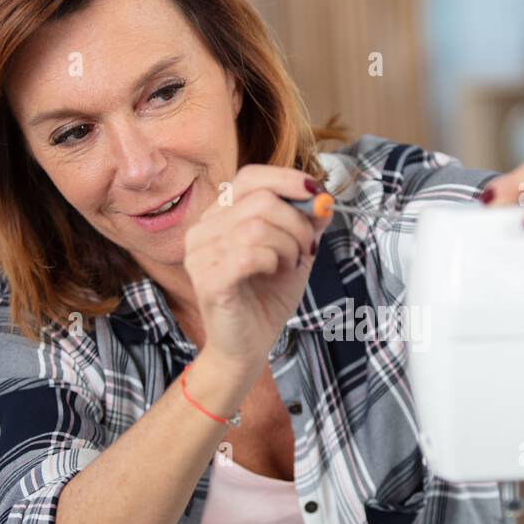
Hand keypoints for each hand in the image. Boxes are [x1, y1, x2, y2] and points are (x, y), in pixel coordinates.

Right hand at [183, 165, 331, 367]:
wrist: (248, 345)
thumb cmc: (266, 298)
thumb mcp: (295, 253)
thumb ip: (307, 224)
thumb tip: (323, 199)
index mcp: (220, 216)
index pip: (250, 177)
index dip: (287, 180)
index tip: (317, 194)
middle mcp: (203, 230)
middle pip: (260, 200)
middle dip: (297, 223)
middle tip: (306, 249)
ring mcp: (200, 255)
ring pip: (256, 227)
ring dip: (287, 245)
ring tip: (291, 264)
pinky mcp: (206, 280)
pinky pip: (248, 254)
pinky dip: (272, 261)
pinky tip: (274, 272)